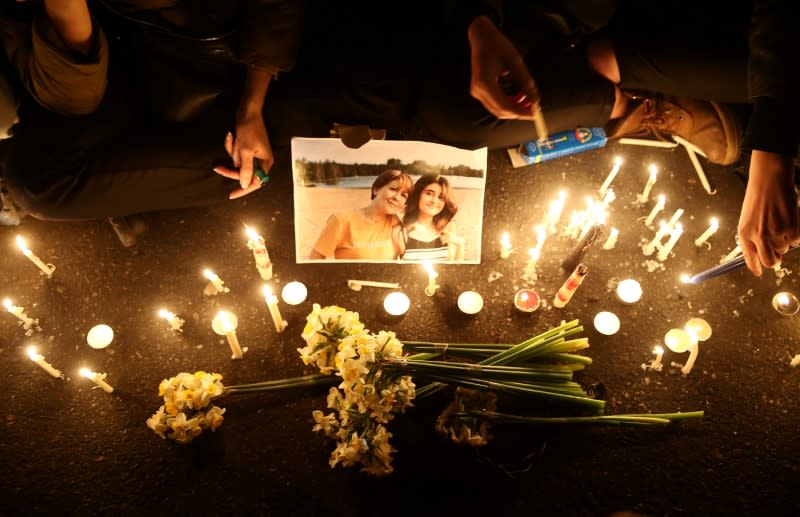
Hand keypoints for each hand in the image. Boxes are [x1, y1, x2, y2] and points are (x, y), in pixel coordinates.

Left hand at [213, 67, 273, 199]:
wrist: (247, 111)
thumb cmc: (249, 130)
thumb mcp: (245, 151)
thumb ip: (246, 170)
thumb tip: (246, 185)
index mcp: (265, 162)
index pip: (256, 182)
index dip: (244, 189)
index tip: (231, 195)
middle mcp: (261, 160)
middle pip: (244, 173)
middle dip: (231, 168)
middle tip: (218, 167)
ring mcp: (254, 154)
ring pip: (238, 163)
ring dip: (232, 152)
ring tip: (233, 139)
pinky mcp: (247, 148)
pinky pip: (236, 154)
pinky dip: (232, 146)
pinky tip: (231, 136)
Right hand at [467, 15, 539, 119]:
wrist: (481, 37)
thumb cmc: (497, 45)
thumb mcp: (515, 61)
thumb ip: (525, 81)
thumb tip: (536, 99)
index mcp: (485, 82)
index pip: (504, 105)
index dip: (520, 112)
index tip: (535, 113)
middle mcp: (478, 90)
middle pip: (500, 111)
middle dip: (518, 112)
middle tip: (534, 107)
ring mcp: (477, 92)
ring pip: (497, 110)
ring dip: (514, 108)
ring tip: (527, 99)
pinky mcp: (479, 91)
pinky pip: (495, 104)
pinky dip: (508, 104)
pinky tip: (518, 96)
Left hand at [737, 150, 798, 275]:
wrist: (768, 181)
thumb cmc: (759, 199)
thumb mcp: (748, 219)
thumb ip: (753, 237)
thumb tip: (761, 255)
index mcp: (744, 234)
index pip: (749, 259)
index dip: (755, 267)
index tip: (758, 272)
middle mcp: (757, 236)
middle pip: (770, 262)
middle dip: (774, 261)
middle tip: (776, 254)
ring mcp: (774, 233)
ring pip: (783, 249)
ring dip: (783, 241)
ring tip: (779, 223)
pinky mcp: (790, 229)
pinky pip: (795, 241)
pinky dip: (794, 234)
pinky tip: (788, 220)